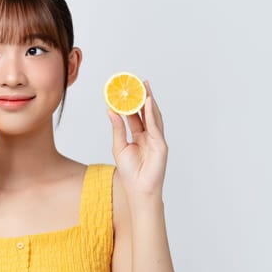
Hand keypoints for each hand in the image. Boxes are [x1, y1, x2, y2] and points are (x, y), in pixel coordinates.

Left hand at [108, 81, 167, 196]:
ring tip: (144, 87)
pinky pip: (155, 126)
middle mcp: (149, 135)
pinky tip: (148, 103)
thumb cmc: (129, 172)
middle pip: (146, 112)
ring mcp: (156, 139)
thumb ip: (117, 128)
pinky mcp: (161, 145)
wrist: (138, 190)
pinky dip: (152, 114)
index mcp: (139, 135)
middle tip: (137, 82)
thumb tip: (111, 111)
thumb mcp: (119, 146)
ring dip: (149, 101)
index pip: (134, 115)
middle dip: (143, 97)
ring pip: (153, 116)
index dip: (130, 102)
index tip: (125, 89)